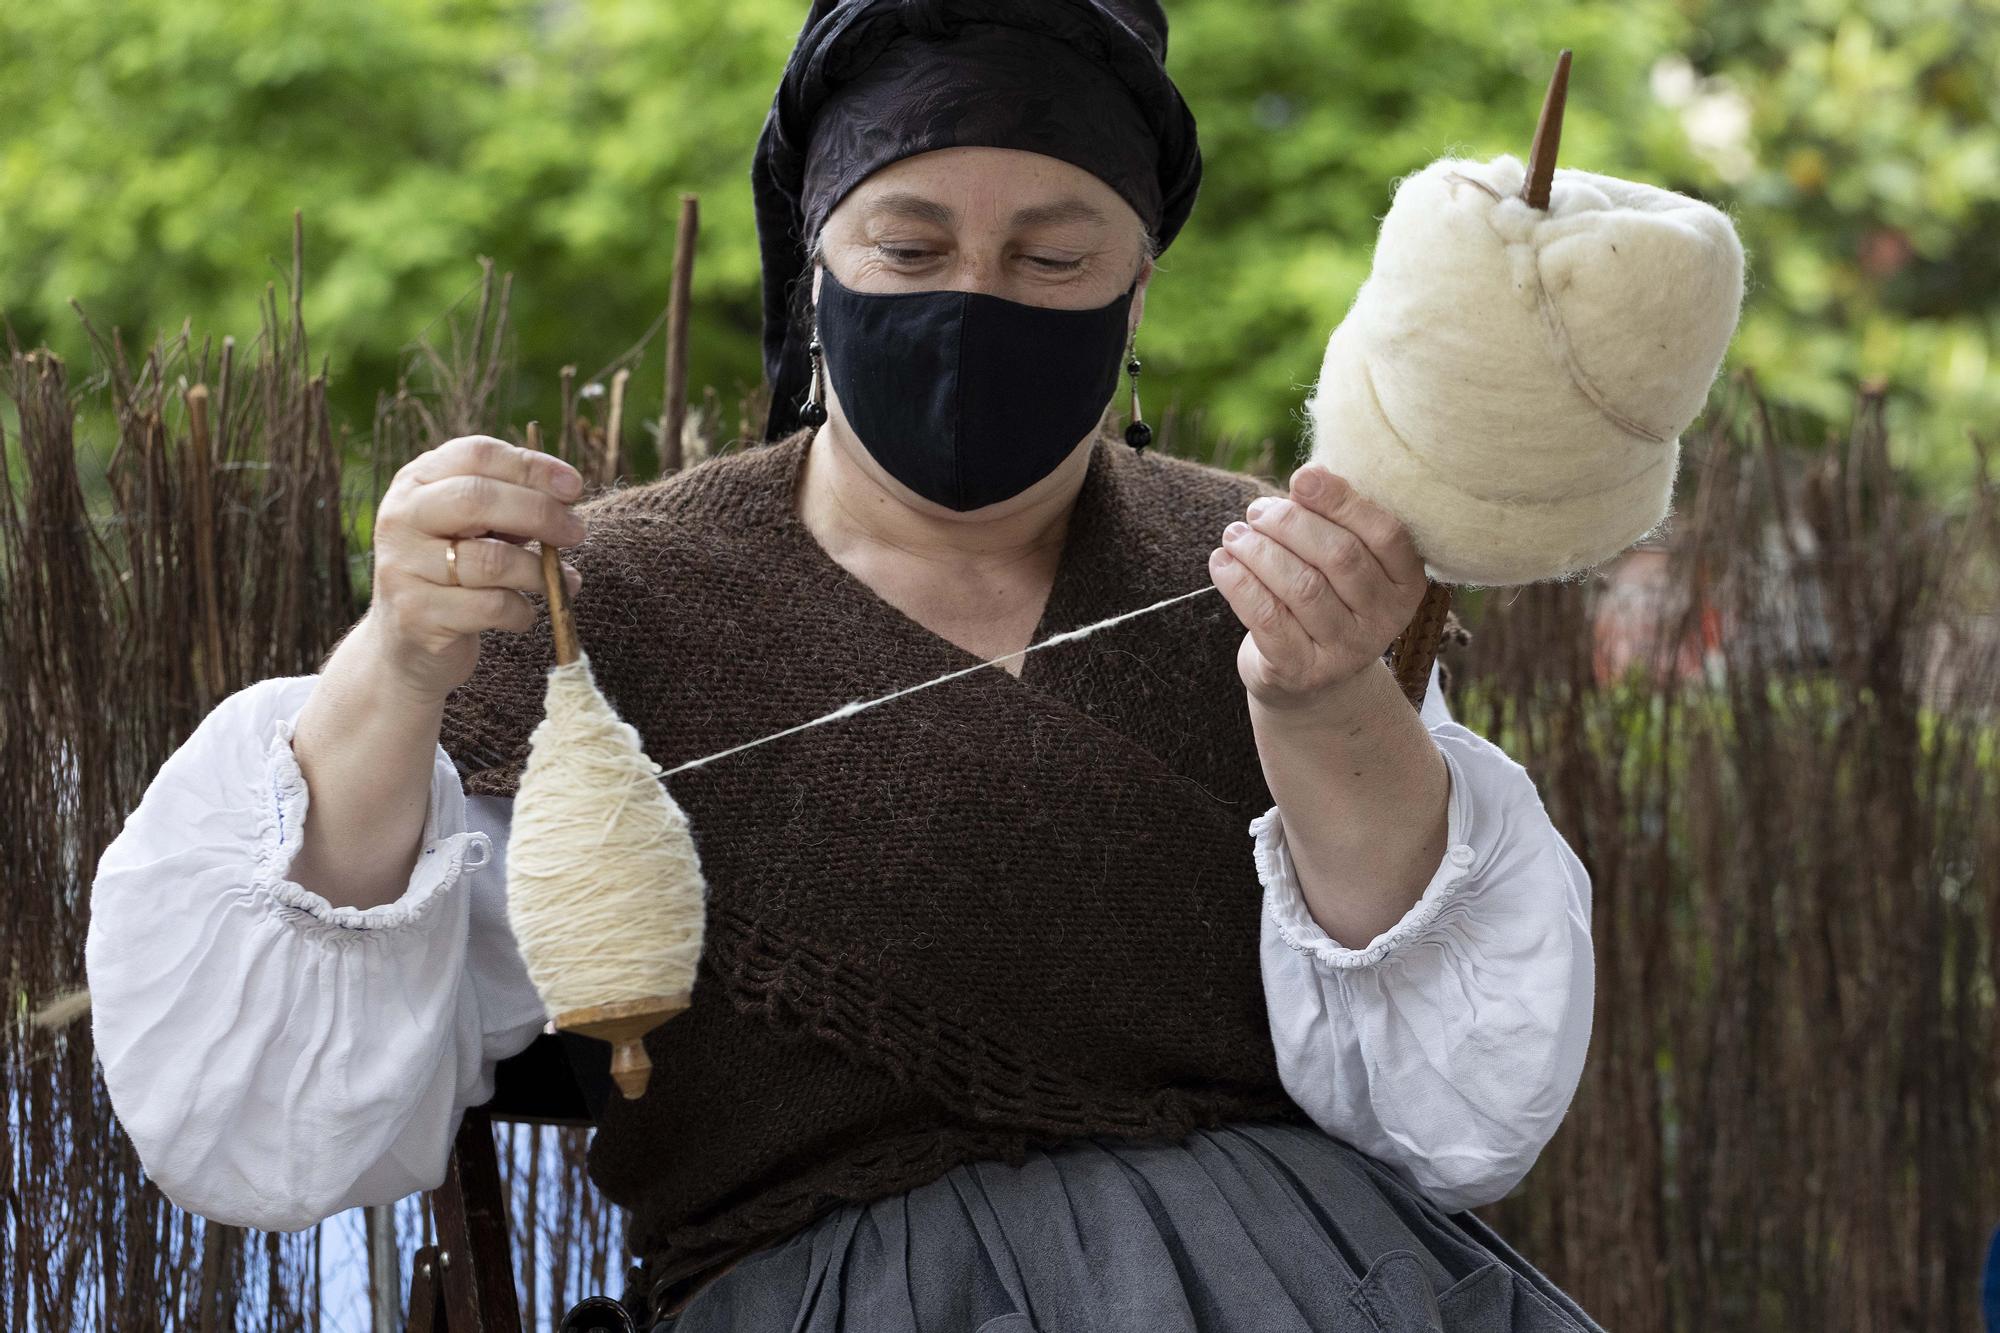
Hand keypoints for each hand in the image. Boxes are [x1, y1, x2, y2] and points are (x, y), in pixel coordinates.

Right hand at [363, 435, 587, 699]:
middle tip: (576, 532)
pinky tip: (524, 614)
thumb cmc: (454, 573)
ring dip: (539, 572)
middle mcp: (400, 518)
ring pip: (491, 561)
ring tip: (562, 581)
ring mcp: (402, 567)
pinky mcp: (417, 615)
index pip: (475, 454)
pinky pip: (491, 607)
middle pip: (477, 499)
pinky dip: (522, 611)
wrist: (407, 643)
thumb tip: (565, 497)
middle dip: (540, 513)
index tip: (574, 486)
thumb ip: (510, 505)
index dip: (531, 467)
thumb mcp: (475, 529)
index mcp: (416, 482)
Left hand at [1208, 463, 1426, 714]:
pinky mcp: (1302, 670)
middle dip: (1291, 523)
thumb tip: (1306, 478)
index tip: (1301, 477)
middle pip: (1339, 556)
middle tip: (1257, 511)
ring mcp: (1346, 651)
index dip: (1341, 500)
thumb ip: (1334, 520)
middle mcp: (1384, 620)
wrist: (1309, 679)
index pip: (1384, 533)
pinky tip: (1222, 562)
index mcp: (1407, 583)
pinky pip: (1267, 616)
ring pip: (1301, 586)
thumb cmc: (1325, 598)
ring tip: (1235, 535)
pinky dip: (1239, 582)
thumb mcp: (1344, 561)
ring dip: (1259, 551)